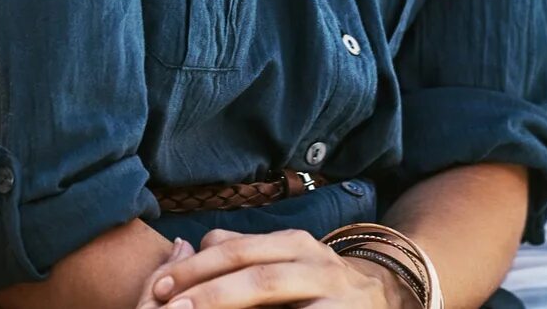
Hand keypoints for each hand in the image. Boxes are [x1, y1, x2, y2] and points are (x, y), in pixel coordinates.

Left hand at [138, 229, 414, 308]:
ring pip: (274, 294)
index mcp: (293, 245)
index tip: (157, 288)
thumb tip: (192, 244)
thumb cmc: (319, 283)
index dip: (193, 269)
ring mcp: (334, 295)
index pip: (235, 250)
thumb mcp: (285, 258)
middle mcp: (316, 264)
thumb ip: (242, 250)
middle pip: (256, 276)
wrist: (389, 297)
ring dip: (232, 307)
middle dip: (209, 294)